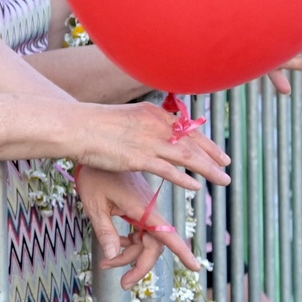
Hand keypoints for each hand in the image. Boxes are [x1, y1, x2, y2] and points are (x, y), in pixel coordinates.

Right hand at [55, 100, 229, 189]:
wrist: (74, 126)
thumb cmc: (92, 124)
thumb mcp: (124, 119)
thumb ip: (142, 127)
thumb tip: (150, 135)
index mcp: (152, 113)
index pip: (187, 129)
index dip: (206, 142)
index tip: (218, 152)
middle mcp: (156, 126)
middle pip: (192, 143)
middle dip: (213, 156)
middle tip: (226, 167)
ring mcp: (148, 142)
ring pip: (187, 158)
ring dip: (208, 170)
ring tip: (222, 180)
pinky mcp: (139, 158)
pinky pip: (169, 171)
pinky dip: (185, 179)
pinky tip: (196, 187)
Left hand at [73, 165, 195, 286]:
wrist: (93, 149)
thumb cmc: (93, 176)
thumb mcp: (94, 205)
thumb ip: (105, 231)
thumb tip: (112, 256)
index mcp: (142, 208)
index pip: (167, 234)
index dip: (182, 252)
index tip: (196, 267)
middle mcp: (148, 209)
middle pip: (154, 245)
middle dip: (140, 266)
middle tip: (123, 283)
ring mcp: (144, 209)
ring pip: (146, 241)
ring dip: (130, 255)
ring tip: (107, 263)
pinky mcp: (138, 207)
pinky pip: (140, 232)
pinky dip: (129, 242)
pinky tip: (114, 246)